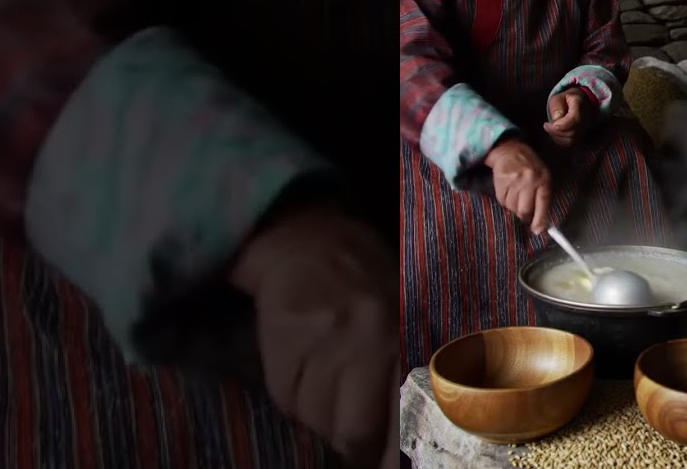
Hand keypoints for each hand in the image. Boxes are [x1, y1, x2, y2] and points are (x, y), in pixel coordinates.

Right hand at [231, 202, 396, 466]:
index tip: (386, 457)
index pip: (397, 415)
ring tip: (331, 387)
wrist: (308, 240)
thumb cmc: (365, 278)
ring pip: (314, 418)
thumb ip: (403, 368)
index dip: (387, 449)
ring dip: (322, 417)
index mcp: (398, 336)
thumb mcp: (401, 314)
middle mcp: (361, 341)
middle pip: (352, 429)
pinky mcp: (280, 343)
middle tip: (357, 432)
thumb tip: (407, 428)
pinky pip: (286, 400)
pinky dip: (296, 400)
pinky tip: (306, 374)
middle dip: (354, 441)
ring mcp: (317, 342)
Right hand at [485, 138, 552, 233]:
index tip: (537, 231)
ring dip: (513, 209)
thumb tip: (540, 221)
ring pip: (512, 207)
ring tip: (515, 201)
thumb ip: (543, 195)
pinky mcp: (501, 182)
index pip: (543, 204)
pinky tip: (507, 194)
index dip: (540, 220)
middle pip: (525, 210)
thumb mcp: (543, 176)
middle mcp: (529, 180)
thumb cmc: (530, 165)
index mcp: (543, 179)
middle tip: (524, 218)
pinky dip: (504, 203)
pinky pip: (502, 201)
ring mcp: (514, 181)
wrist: (510, 150)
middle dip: (524, 218)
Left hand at [544, 88, 595, 146]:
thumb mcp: (558, 97)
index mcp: (579, 105)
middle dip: (555, 132)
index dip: (560, 125)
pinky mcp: (580, 136)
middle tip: (546, 126)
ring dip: (556, 137)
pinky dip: (559, 140)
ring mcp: (584, 129)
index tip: (547, 124)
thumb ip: (556, 106)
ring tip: (549, 129)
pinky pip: (570, 143)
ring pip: (571, 140)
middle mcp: (585, 119)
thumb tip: (556, 119)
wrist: (581, 102)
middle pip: (571, 132)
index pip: (574, 120)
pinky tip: (554, 134)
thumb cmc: (567, 100)